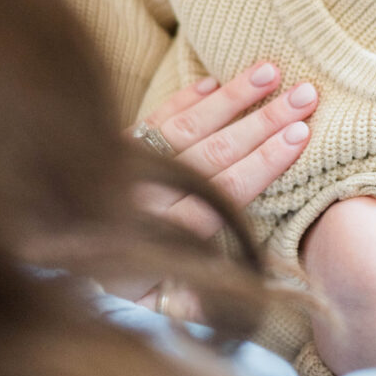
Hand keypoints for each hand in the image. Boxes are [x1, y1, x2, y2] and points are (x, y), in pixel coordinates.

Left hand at [128, 63, 317, 313]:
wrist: (70, 250)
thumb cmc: (132, 280)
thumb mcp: (161, 303)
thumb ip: (198, 299)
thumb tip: (243, 286)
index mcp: (165, 236)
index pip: (225, 192)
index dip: (264, 162)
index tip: (301, 135)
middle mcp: (146, 196)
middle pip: (213, 153)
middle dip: (263, 122)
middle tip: (305, 94)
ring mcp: (130, 165)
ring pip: (187, 127)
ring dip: (233, 97)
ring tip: (271, 72)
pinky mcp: (117, 144)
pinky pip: (154, 116)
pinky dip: (184, 98)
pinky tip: (215, 82)